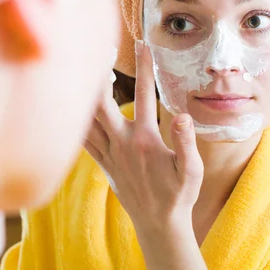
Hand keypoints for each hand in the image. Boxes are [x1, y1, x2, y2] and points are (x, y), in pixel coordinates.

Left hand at [84, 40, 203, 231]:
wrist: (158, 224)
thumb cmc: (179, 196)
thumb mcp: (193, 171)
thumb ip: (187, 143)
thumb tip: (182, 116)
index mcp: (145, 141)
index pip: (143, 96)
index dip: (145, 68)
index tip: (144, 45)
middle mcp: (122, 144)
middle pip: (100, 103)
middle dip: (99, 74)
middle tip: (104, 52)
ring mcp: (109, 153)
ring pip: (88, 119)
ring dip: (87, 94)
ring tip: (93, 72)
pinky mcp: (103, 162)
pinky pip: (83, 138)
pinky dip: (77, 120)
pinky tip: (77, 105)